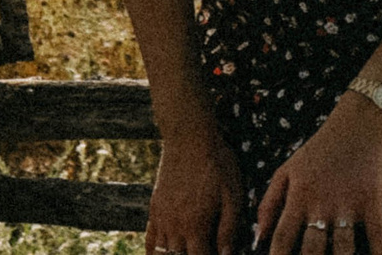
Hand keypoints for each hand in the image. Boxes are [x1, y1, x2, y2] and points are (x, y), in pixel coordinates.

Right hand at [146, 122, 245, 254]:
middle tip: (202, 251)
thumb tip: (227, 254)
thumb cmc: (216, 163)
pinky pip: (150, 239)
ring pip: (163, 254)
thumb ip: (228, 228)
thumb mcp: (232, 194)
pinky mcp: (154, 208)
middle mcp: (175, 227)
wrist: (188, 137)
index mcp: (195, 226)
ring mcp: (162, 218)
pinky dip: (154, 253)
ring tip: (185, 252)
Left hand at [256, 95, 381, 254]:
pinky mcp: (372, 200)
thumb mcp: (287, 170)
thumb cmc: (319, 150)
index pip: (282, 239)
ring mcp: (348, 204)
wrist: (358, 124)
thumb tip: (256, 239)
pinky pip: (376, 235)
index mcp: (298, 197)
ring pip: (343, 248)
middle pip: (312, 250)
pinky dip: (379, 253)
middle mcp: (321, 204)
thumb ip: (269, 203)